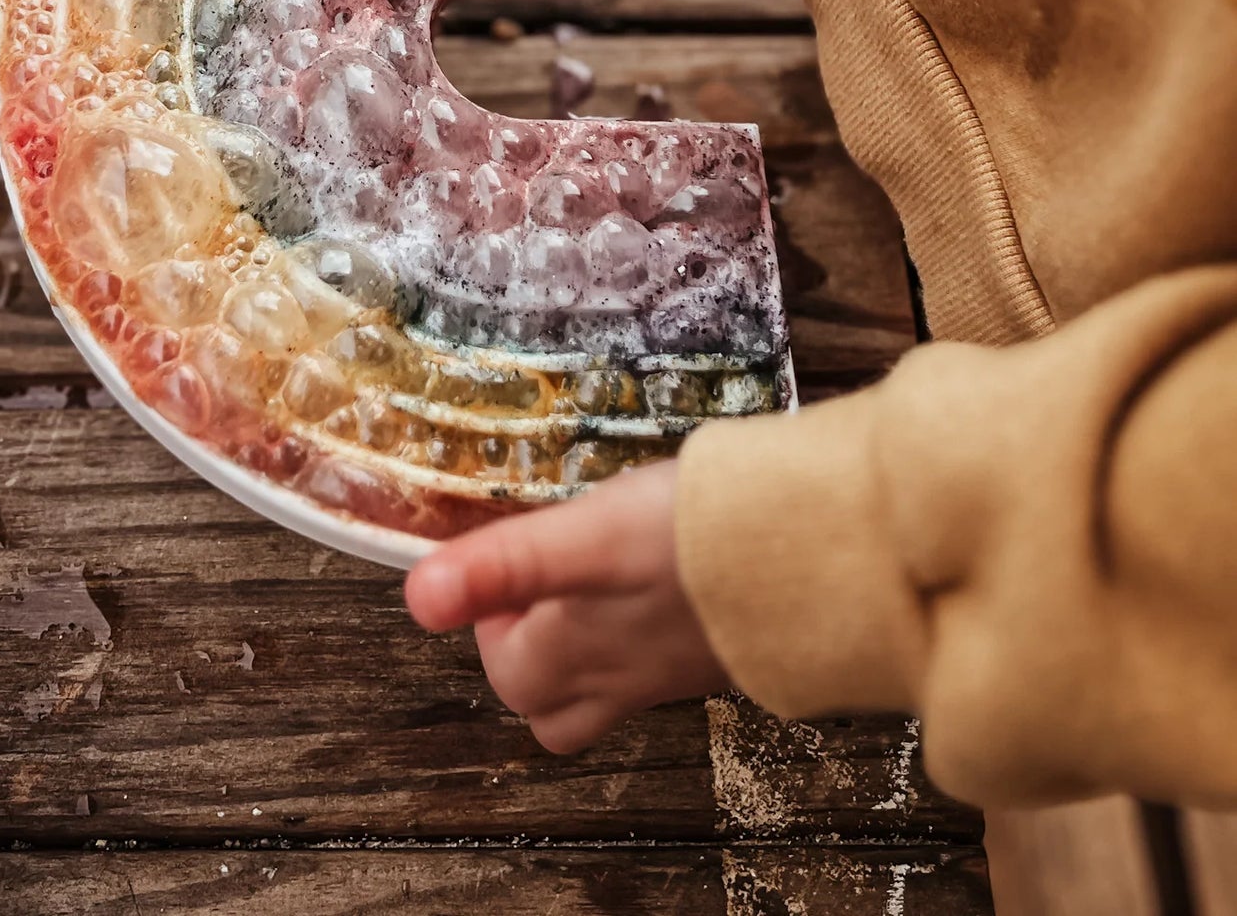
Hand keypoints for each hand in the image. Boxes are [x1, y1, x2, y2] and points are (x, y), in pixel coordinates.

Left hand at [404, 458, 726, 752]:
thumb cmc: (700, 539)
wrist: (821, 553)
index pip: (509, 676)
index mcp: (579, 651)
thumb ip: (504, 564)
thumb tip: (417, 598)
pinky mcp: (726, 647)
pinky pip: (669, 659)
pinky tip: (665, 576)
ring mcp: (678, 667)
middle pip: (554, 704)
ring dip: (590, 647)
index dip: (492, 623)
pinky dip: (651, 632)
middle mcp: (624, 674)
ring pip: (611, 688)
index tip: (507, 567)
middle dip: (533, 652)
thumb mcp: (587, 534)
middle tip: (543, 578)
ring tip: (595, 576)